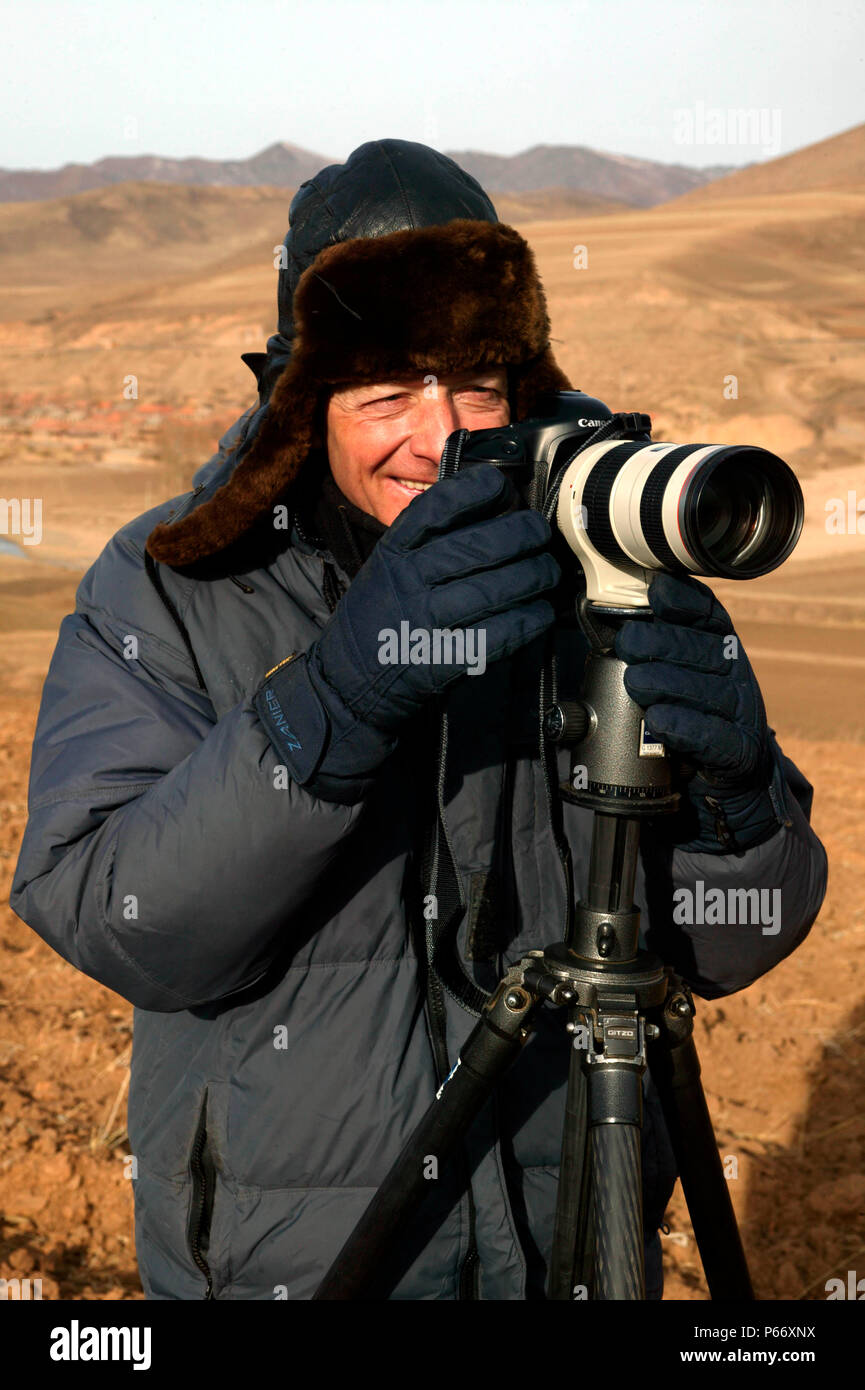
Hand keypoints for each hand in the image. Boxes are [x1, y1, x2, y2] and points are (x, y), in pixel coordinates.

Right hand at [254, 466, 558, 801]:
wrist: (348, 681)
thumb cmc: (376, 619)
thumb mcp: (386, 568)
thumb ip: (426, 543)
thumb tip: (490, 514)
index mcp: (393, 552)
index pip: (438, 507)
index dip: (477, 490)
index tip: (502, 487)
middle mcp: (408, 580)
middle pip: (477, 545)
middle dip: (522, 534)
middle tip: (539, 533)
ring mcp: (425, 620)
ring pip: (494, 588)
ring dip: (534, 576)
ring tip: (547, 572)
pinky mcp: (444, 658)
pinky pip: (499, 633)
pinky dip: (529, 621)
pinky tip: (540, 613)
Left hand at [614, 573, 782, 851]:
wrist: (727, 781)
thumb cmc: (690, 718)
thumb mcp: (675, 678)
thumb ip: (651, 651)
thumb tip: (605, 622)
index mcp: (721, 649)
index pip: (709, 615)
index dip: (684, 600)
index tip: (656, 591)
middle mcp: (736, 675)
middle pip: (704, 650)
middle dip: (662, 642)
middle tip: (627, 643)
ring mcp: (742, 714)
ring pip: (707, 691)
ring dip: (666, 682)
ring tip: (636, 682)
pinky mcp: (738, 752)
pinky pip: (712, 736)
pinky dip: (683, 727)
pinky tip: (658, 720)